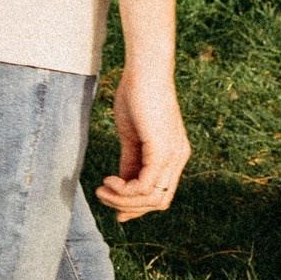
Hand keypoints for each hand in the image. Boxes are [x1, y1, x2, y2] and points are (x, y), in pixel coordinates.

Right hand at [95, 62, 190, 221]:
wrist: (144, 69)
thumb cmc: (137, 95)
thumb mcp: (132, 135)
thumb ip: (130, 160)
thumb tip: (122, 183)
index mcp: (173, 154)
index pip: (161, 194)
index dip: (138, 206)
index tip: (115, 210)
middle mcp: (178, 158)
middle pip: (159, 202)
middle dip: (129, 207)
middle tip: (104, 197)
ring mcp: (173, 156)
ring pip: (152, 198)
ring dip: (122, 200)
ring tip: (102, 189)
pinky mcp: (162, 151)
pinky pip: (145, 186)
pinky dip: (124, 190)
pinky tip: (109, 180)